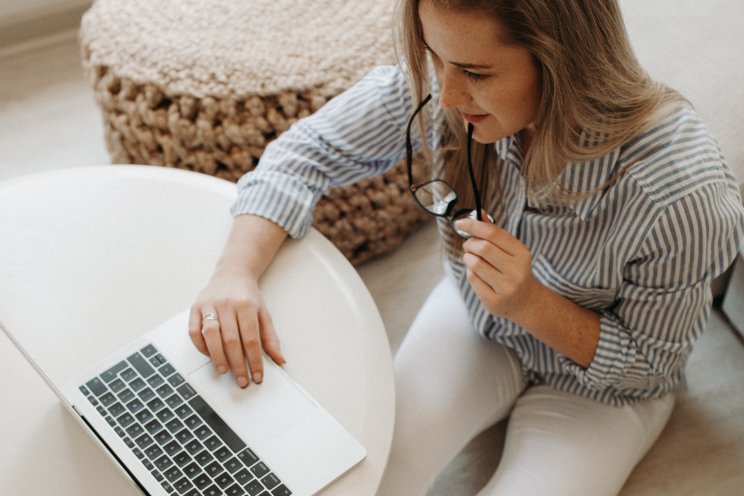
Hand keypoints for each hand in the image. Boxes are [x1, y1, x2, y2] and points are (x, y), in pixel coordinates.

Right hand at [188, 269, 285, 387]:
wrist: (232, 273)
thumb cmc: (248, 296)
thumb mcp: (264, 314)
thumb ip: (271, 338)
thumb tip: (280, 360)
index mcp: (247, 306)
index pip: (251, 339)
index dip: (254, 360)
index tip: (257, 376)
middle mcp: (227, 304)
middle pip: (231, 340)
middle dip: (237, 364)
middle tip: (242, 380)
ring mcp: (210, 305)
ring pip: (211, 335)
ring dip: (218, 357)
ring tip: (224, 371)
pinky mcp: (196, 308)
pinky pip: (194, 331)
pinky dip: (201, 346)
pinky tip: (209, 355)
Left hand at [455, 217, 539, 323]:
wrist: (525, 301)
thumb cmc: (512, 269)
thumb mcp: (509, 250)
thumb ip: (494, 232)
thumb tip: (479, 212)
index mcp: (521, 253)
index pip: (493, 233)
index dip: (473, 225)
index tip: (459, 222)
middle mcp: (516, 270)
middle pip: (483, 247)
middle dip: (470, 243)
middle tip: (468, 245)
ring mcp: (506, 287)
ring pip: (475, 264)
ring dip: (468, 258)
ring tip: (473, 259)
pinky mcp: (494, 300)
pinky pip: (472, 279)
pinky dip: (470, 272)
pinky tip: (477, 274)